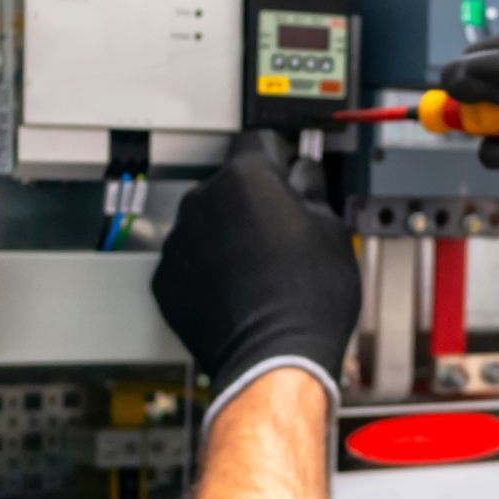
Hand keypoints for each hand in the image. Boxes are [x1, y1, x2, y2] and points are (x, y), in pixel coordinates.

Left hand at [151, 131, 360, 426]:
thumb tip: (304, 177)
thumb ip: (312, 189)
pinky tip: (239, 290)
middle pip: (230, 184)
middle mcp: (203, 201)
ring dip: (227, 235)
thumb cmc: (307, 300)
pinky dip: (208, 271)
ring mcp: (179, 241)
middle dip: (253, 201)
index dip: (281, 156)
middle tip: (285, 233)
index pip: (259, 140)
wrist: (274, 358)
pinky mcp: (165, 280)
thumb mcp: (333, 230)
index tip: (289, 171)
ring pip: (206, 223)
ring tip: (262, 269)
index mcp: (247, 178)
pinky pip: (189, 261)